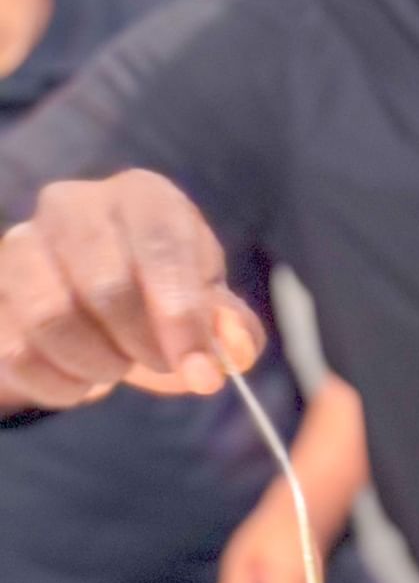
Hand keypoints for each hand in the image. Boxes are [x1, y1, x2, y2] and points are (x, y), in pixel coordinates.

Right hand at [0, 170, 262, 409]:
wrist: (97, 300)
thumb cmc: (163, 297)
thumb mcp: (210, 308)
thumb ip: (232, 329)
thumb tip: (233, 348)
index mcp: (142, 198)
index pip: (160, 245)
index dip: (182, 314)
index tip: (201, 369)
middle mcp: (73, 206)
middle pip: (105, 286)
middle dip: (142, 346)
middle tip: (160, 364)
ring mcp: (23, 245)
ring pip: (52, 319)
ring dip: (97, 364)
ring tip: (118, 365)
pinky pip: (18, 352)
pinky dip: (61, 384)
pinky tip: (82, 378)